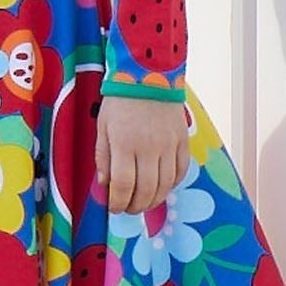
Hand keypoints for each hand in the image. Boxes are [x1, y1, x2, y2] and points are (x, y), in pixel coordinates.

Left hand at [95, 97, 188, 214]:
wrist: (148, 75)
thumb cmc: (120, 102)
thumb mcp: (103, 127)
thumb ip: (103, 157)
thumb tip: (105, 185)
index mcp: (125, 143)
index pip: (123, 185)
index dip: (118, 203)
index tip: (114, 208)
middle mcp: (149, 147)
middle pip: (146, 190)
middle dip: (135, 206)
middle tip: (128, 209)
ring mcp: (169, 144)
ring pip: (165, 185)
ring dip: (154, 200)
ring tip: (144, 202)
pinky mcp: (182, 140)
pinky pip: (181, 170)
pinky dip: (172, 184)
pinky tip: (162, 187)